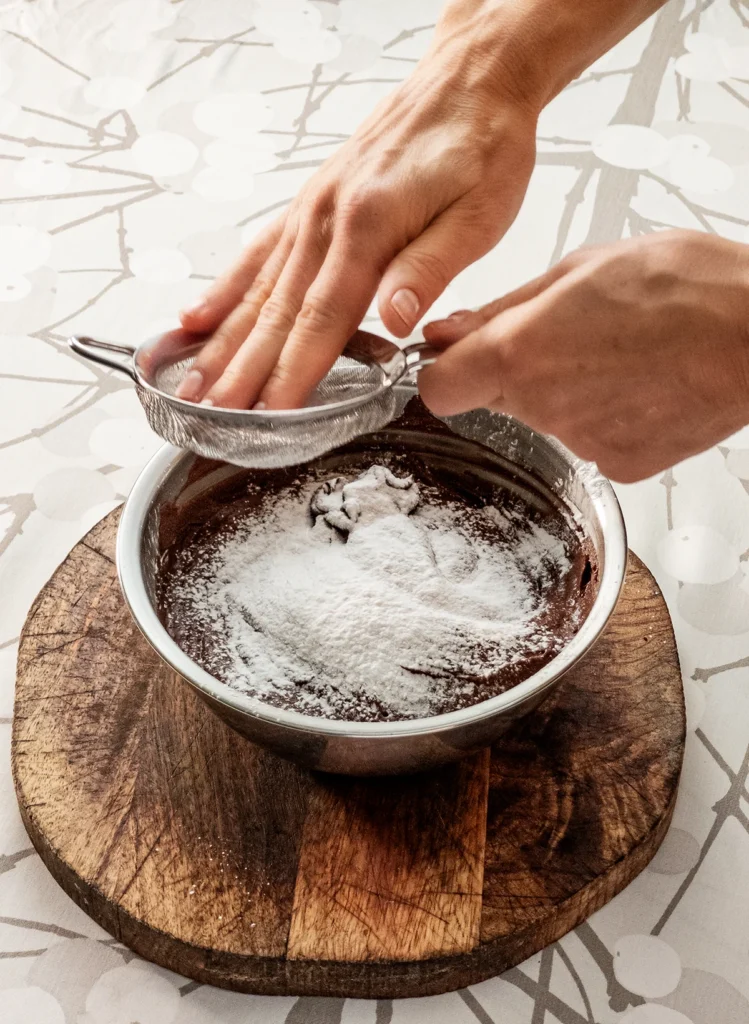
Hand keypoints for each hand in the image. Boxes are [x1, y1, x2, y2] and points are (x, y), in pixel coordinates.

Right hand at [176, 46, 537, 408]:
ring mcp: (310, 211)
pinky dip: (224, 289)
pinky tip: (197, 316)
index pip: (324, 319)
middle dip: (242, 371)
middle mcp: (326, 219)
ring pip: (257, 289)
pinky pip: (255, 253)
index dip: (294, 372)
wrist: (469, 80)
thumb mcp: (479, 214)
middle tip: (211, 415)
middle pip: (276, 312)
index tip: (269, 415)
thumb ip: (428, 270)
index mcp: (369, 227)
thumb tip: (394, 321)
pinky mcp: (309, 205)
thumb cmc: (481, 145)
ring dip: (221, 340)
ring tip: (192, 381)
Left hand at [419, 231, 748, 482]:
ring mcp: (581, 442)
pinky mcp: (618, 465)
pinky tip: (636, 383)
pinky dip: (601, 414)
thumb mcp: (581, 268)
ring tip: (615, 351)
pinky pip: (586, 439)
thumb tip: (447, 331)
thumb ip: (503, 308)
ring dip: (562, 388)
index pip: (438, 388)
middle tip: (565, 333)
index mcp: (521, 353)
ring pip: (542, 416)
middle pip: (493, 397)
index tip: (456, 355)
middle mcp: (543, 407)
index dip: (443, 370)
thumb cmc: (687, 288)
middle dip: (512, 369)